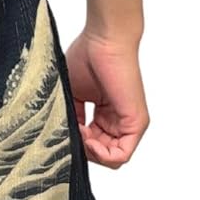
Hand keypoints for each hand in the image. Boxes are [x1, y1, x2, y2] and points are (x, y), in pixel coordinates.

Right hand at [65, 29, 148, 168]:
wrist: (104, 40)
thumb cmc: (88, 57)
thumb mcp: (72, 93)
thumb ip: (72, 117)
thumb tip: (63, 136)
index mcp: (105, 114)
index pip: (92, 144)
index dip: (76, 143)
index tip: (63, 130)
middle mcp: (119, 120)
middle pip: (101, 154)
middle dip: (82, 150)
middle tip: (70, 133)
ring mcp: (129, 123)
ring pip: (111, 159)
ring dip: (90, 152)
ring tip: (78, 133)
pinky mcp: (136, 123)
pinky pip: (121, 155)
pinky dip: (102, 154)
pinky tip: (87, 139)